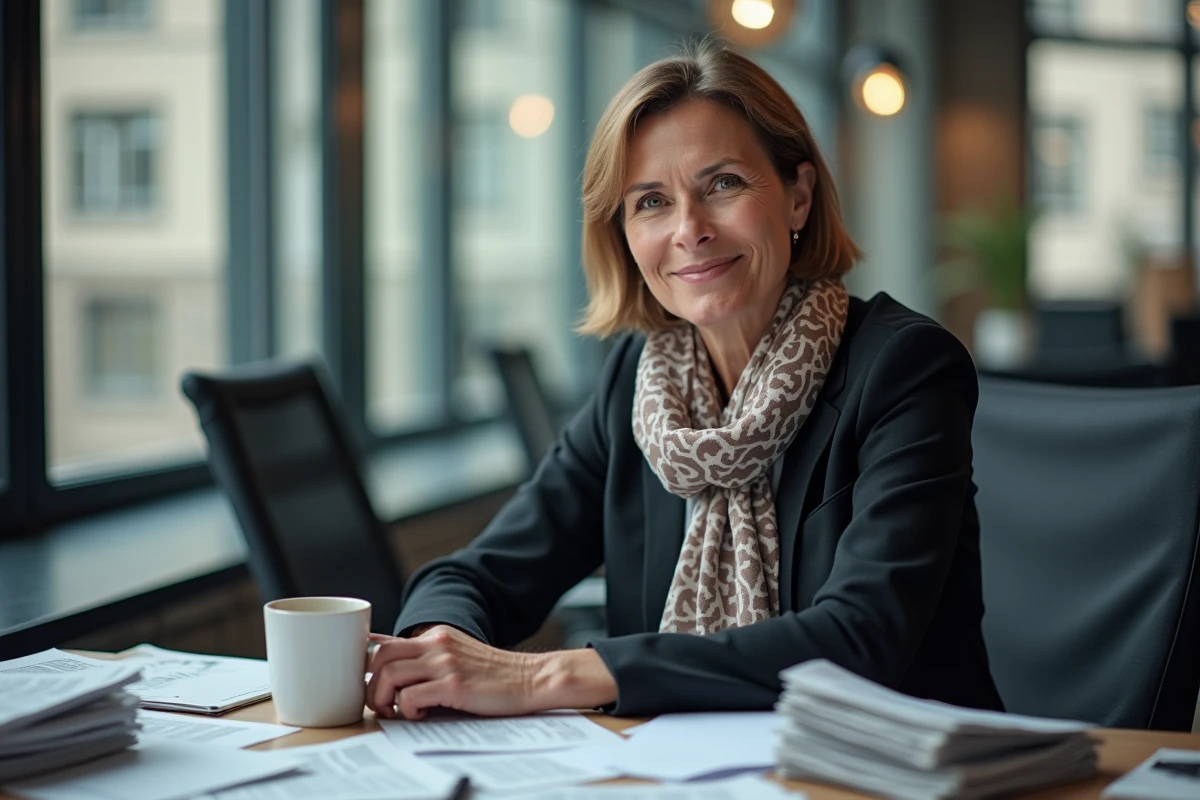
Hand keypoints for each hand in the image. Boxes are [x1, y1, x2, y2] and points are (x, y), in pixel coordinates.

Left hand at [365, 625, 616, 719]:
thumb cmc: (495, 677)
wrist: (533, 679)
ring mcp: (445, 662)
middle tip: (380, 704)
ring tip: (395, 711)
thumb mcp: (458, 656)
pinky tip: (421, 715)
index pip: (385, 642)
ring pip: (389, 674)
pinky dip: (408, 709)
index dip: (367, 665)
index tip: (367, 684)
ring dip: (383, 698)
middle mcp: (438, 643)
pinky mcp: (454, 684)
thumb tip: (394, 674)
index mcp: (437, 636)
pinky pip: (411, 696)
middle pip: (380, 655)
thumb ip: (430, 659)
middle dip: (370, 684)